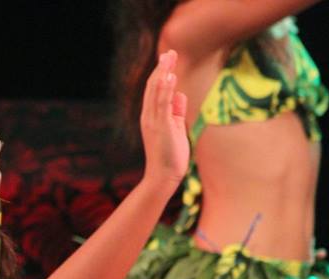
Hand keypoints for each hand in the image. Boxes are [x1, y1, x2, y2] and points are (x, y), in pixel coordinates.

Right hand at [140, 50, 188, 188]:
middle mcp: (149, 116)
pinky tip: (170, 76)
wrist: (163, 176)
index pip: (154, 90)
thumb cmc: (170, 156)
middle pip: (153, 86)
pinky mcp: (161, 126)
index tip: (170, 59)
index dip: (162, 73)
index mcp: (151, 117)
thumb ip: (176, 111)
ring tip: (170, 57)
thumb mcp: (176, 128)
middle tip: (171, 52)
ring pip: (156, 91)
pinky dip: (165, 88)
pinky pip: (162, 103)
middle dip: (162, 68)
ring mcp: (153, 121)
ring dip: (163, 73)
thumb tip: (180, 94)